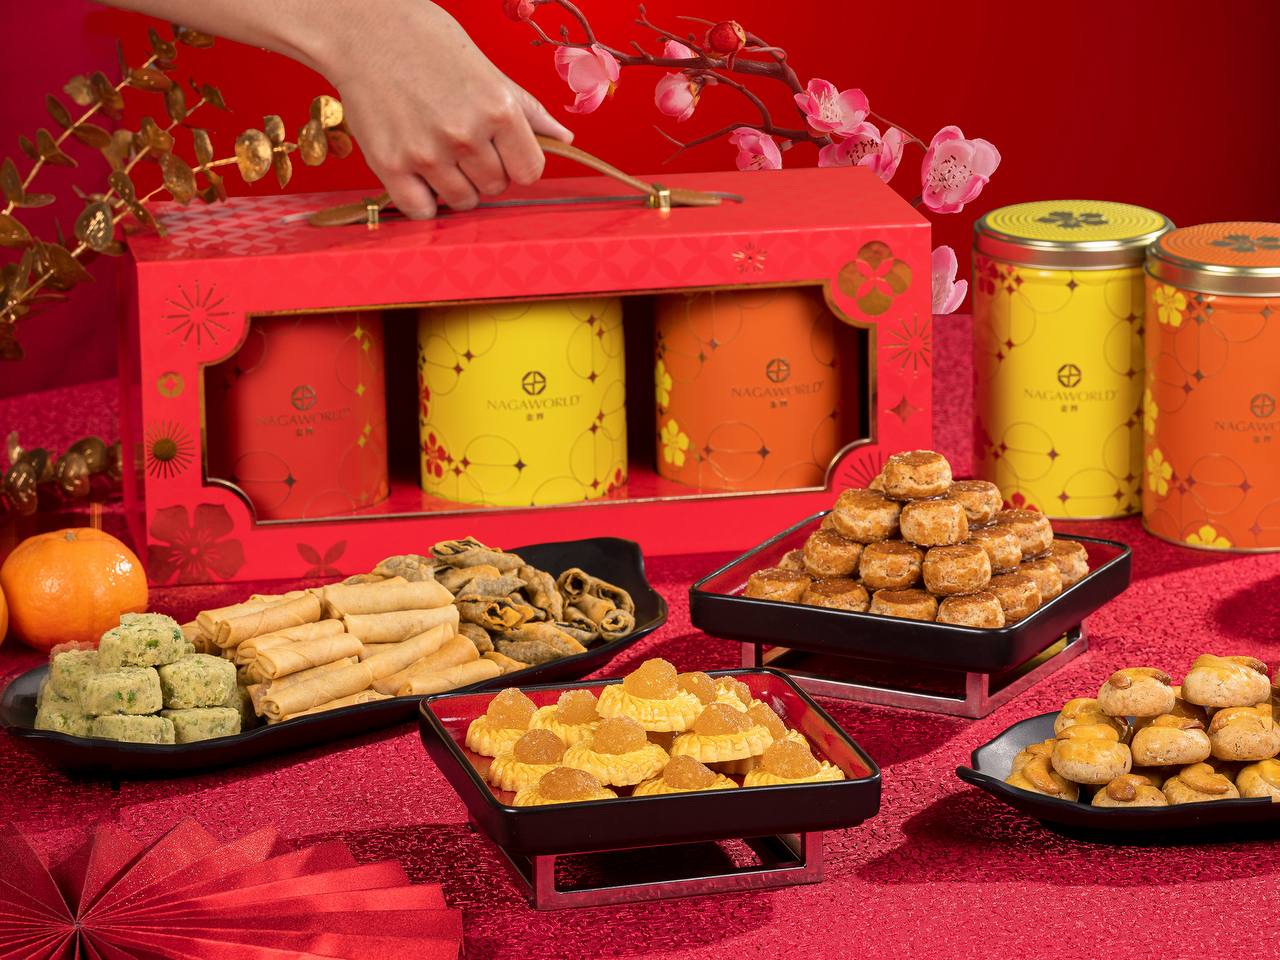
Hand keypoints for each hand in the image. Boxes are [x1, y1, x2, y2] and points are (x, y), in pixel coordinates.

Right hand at [321, 1, 573, 218]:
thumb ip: (528, 110)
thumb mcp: (488, 70)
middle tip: (461, 141)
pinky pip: (423, 210)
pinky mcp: (390, 165)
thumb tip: (565, 138)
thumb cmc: (428, 43)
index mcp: (498, 108)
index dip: (517, 163)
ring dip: (456, 185)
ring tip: (439, 151)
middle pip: (496, 187)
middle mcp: (465, 134)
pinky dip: (425, 199)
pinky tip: (419, 174)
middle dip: (485, 170)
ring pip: (463, 201)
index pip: (530, 171)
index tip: (501, 149)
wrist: (364, 29)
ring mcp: (427, 153)